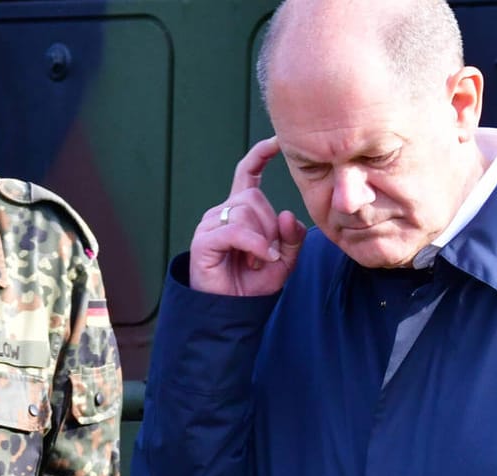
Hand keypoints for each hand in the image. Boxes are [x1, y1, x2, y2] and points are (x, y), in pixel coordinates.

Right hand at [189, 137, 306, 295]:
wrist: (231, 312)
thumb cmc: (253, 285)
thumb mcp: (284, 261)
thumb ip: (292, 238)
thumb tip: (288, 214)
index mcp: (240, 211)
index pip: (248, 173)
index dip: (260, 155)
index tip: (276, 142)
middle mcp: (222, 212)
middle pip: (256, 199)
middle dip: (272, 227)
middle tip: (269, 255)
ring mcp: (210, 224)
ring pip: (246, 213)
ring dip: (263, 240)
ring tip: (258, 262)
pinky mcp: (204, 240)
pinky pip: (236, 231)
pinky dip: (254, 245)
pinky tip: (261, 260)